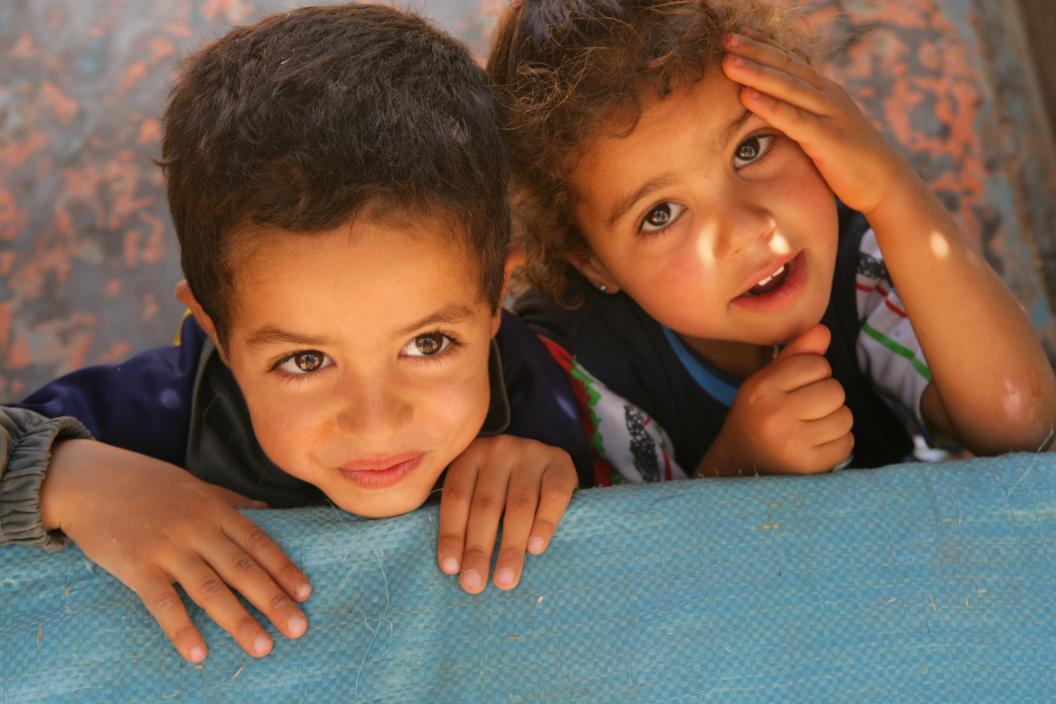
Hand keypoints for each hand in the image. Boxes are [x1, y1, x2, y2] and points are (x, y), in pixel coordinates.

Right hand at [41, 439, 311, 662]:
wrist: (89, 479)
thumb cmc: (146, 483)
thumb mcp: (196, 485)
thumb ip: (232, 502)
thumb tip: (267, 512)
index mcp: (215, 509)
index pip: (259, 543)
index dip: (284, 568)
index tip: (307, 592)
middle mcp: (198, 529)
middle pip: (243, 570)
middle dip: (274, 600)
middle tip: (299, 628)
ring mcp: (168, 549)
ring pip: (210, 590)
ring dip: (238, 620)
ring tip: (263, 646)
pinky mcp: (137, 567)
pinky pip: (163, 603)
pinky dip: (181, 629)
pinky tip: (199, 653)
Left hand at [436, 435, 576, 593]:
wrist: (547, 461)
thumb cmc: (504, 486)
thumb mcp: (477, 487)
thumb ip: (463, 512)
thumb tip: (451, 565)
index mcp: (470, 456)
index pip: (456, 497)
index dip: (451, 534)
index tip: (451, 569)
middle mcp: (499, 449)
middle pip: (486, 504)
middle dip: (478, 548)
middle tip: (474, 584)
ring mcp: (531, 453)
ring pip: (518, 505)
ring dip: (510, 546)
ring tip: (505, 579)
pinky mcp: (560, 463)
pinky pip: (553, 496)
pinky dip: (544, 524)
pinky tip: (535, 549)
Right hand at [699, 324, 853, 474]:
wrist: (738, 464)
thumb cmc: (757, 416)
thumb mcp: (766, 380)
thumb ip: (795, 354)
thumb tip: (823, 331)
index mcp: (762, 388)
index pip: (816, 364)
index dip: (814, 375)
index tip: (797, 389)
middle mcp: (774, 414)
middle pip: (835, 390)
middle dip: (826, 399)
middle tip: (805, 412)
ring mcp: (791, 443)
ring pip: (845, 418)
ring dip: (834, 422)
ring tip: (810, 429)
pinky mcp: (808, 466)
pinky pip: (846, 444)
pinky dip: (837, 445)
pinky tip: (815, 446)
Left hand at [722, 32, 909, 216]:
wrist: (885, 182)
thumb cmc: (848, 159)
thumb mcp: (823, 128)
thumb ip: (801, 114)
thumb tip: (774, 108)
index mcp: (825, 91)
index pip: (791, 61)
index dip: (764, 46)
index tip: (737, 34)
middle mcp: (828, 94)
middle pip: (787, 66)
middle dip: (755, 50)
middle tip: (726, 38)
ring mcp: (830, 113)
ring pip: (788, 87)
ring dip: (756, 73)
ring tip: (728, 62)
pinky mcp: (827, 137)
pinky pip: (793, 119)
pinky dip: (769, 105)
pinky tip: (746, 95)